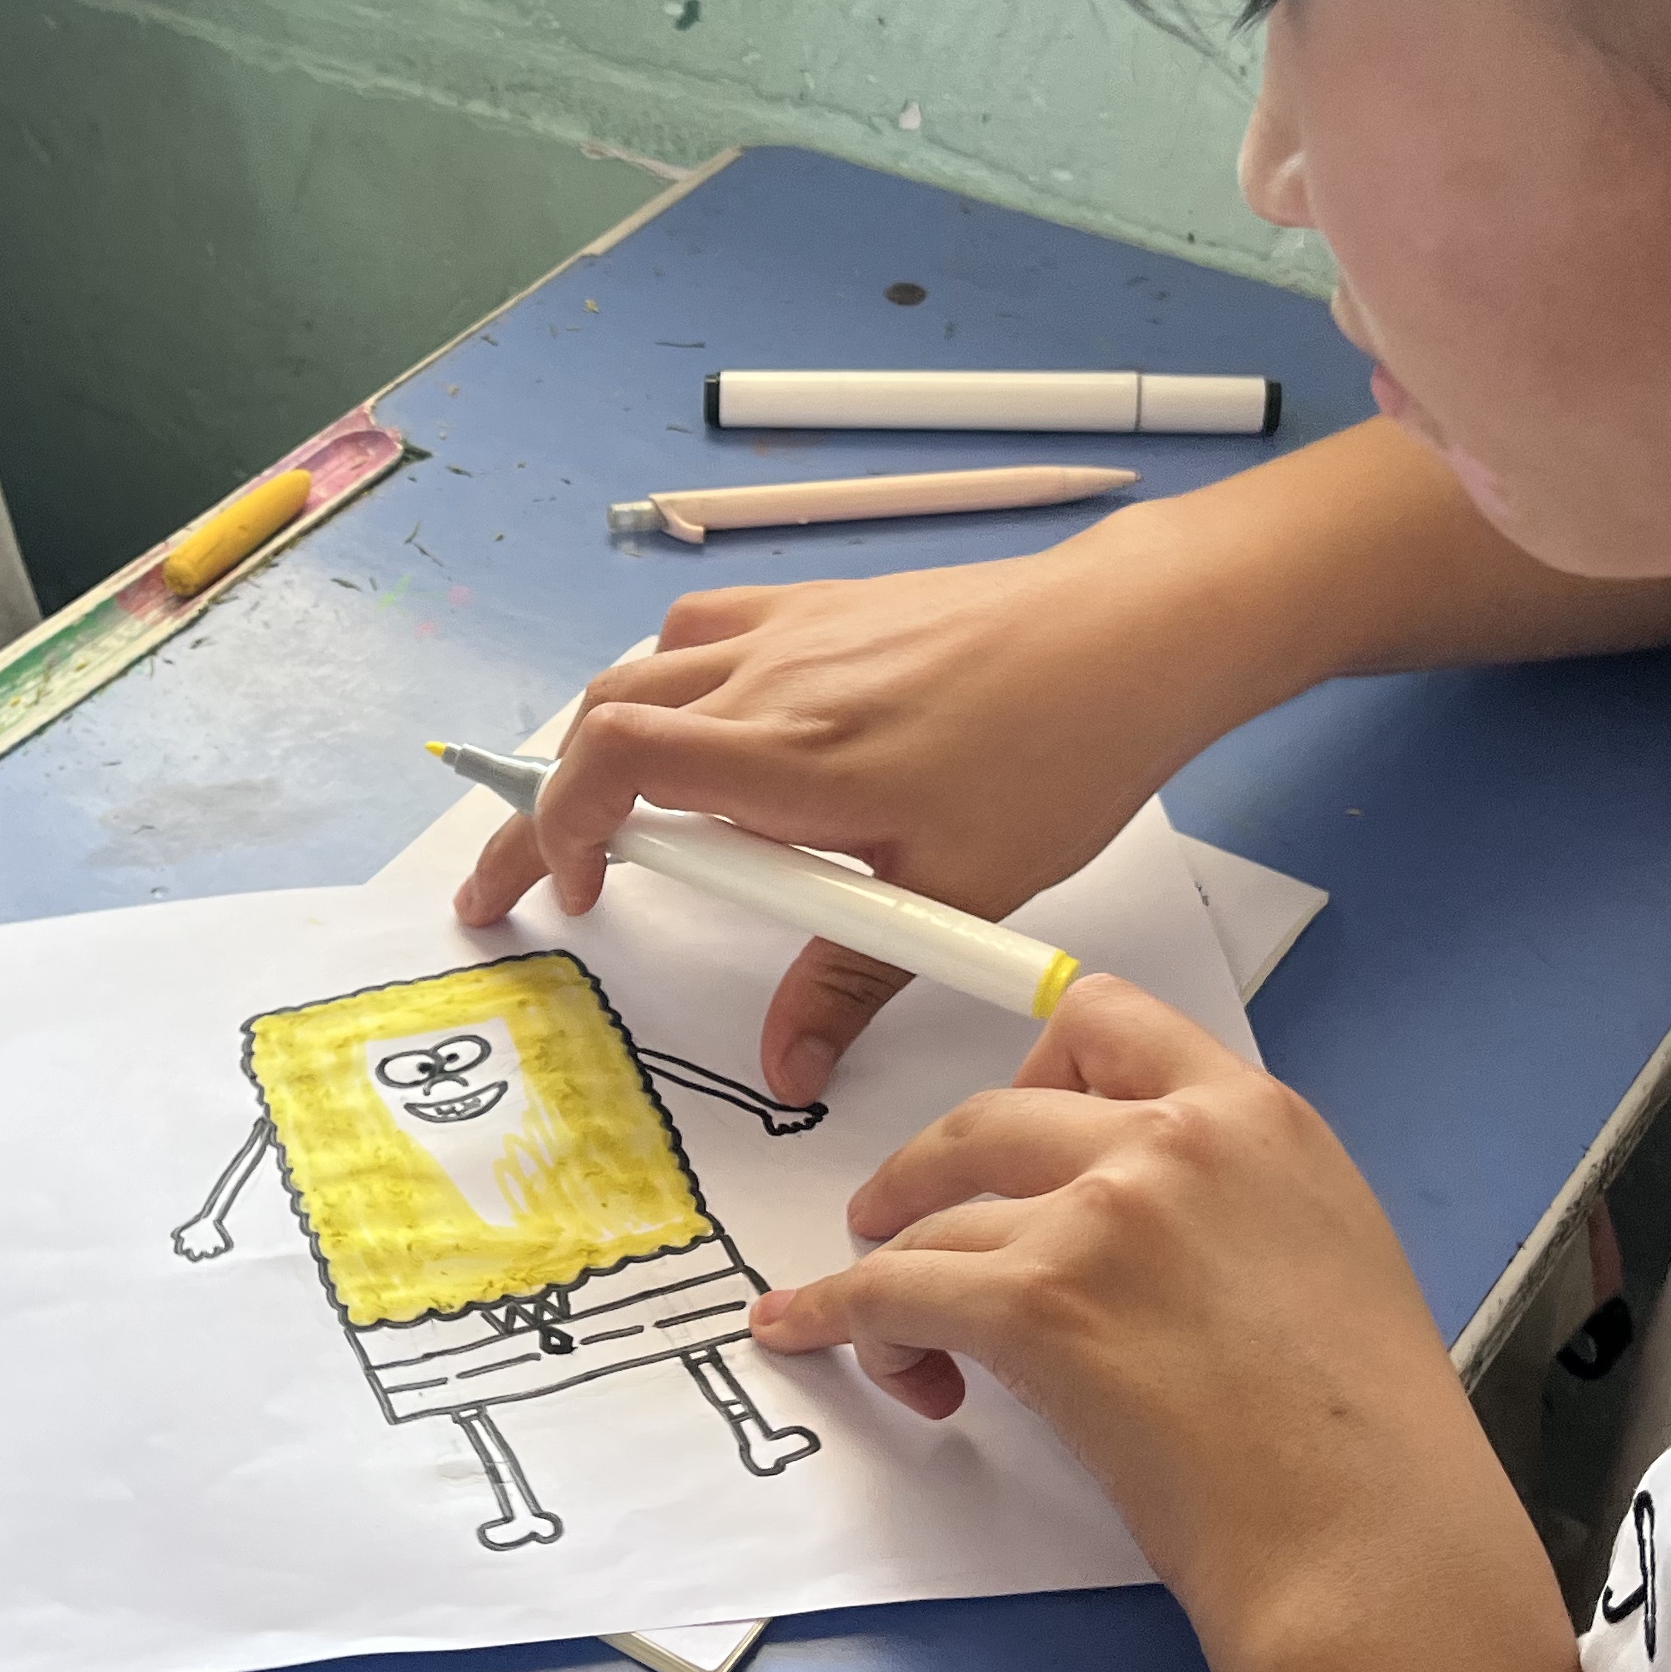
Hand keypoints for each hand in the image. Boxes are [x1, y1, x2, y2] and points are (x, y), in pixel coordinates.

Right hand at [453, 517, 1264, 1099]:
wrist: (1127, 636)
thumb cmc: (1058, 752)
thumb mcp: (955, 890)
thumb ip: (851, 981)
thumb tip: (784, 1066)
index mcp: (786, 751)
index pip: (611, 767)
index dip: (554, 832)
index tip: (562, 899)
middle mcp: (769, 675)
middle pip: (600, 718)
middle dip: (546, 802)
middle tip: (543, 878)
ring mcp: (791, 629)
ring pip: (643, 669)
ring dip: (604, 739)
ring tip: (613, 813)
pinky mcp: (822, 605)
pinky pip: (703, 634)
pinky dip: (667, 683)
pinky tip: (706, 733)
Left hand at [746, 977, 1475, 1655]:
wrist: (1365, 1535)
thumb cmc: (1362, 1437)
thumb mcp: (1325, 1252)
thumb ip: (1227, 1197)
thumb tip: (1135, 1222)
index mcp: (1257, 1117)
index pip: (1107, 1020)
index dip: (1033, 1066)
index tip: (1004, 1126)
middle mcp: (1172, 1141)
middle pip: (990, 1112)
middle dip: (928, 1170)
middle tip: (901, 1216)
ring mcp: (1099, 1216)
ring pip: (938, 1218)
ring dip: (900, 1279)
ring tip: (908, 1347)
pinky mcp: (1034, 1304)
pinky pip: (890, 1292)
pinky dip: (837, 1316)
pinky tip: (808, 1332)